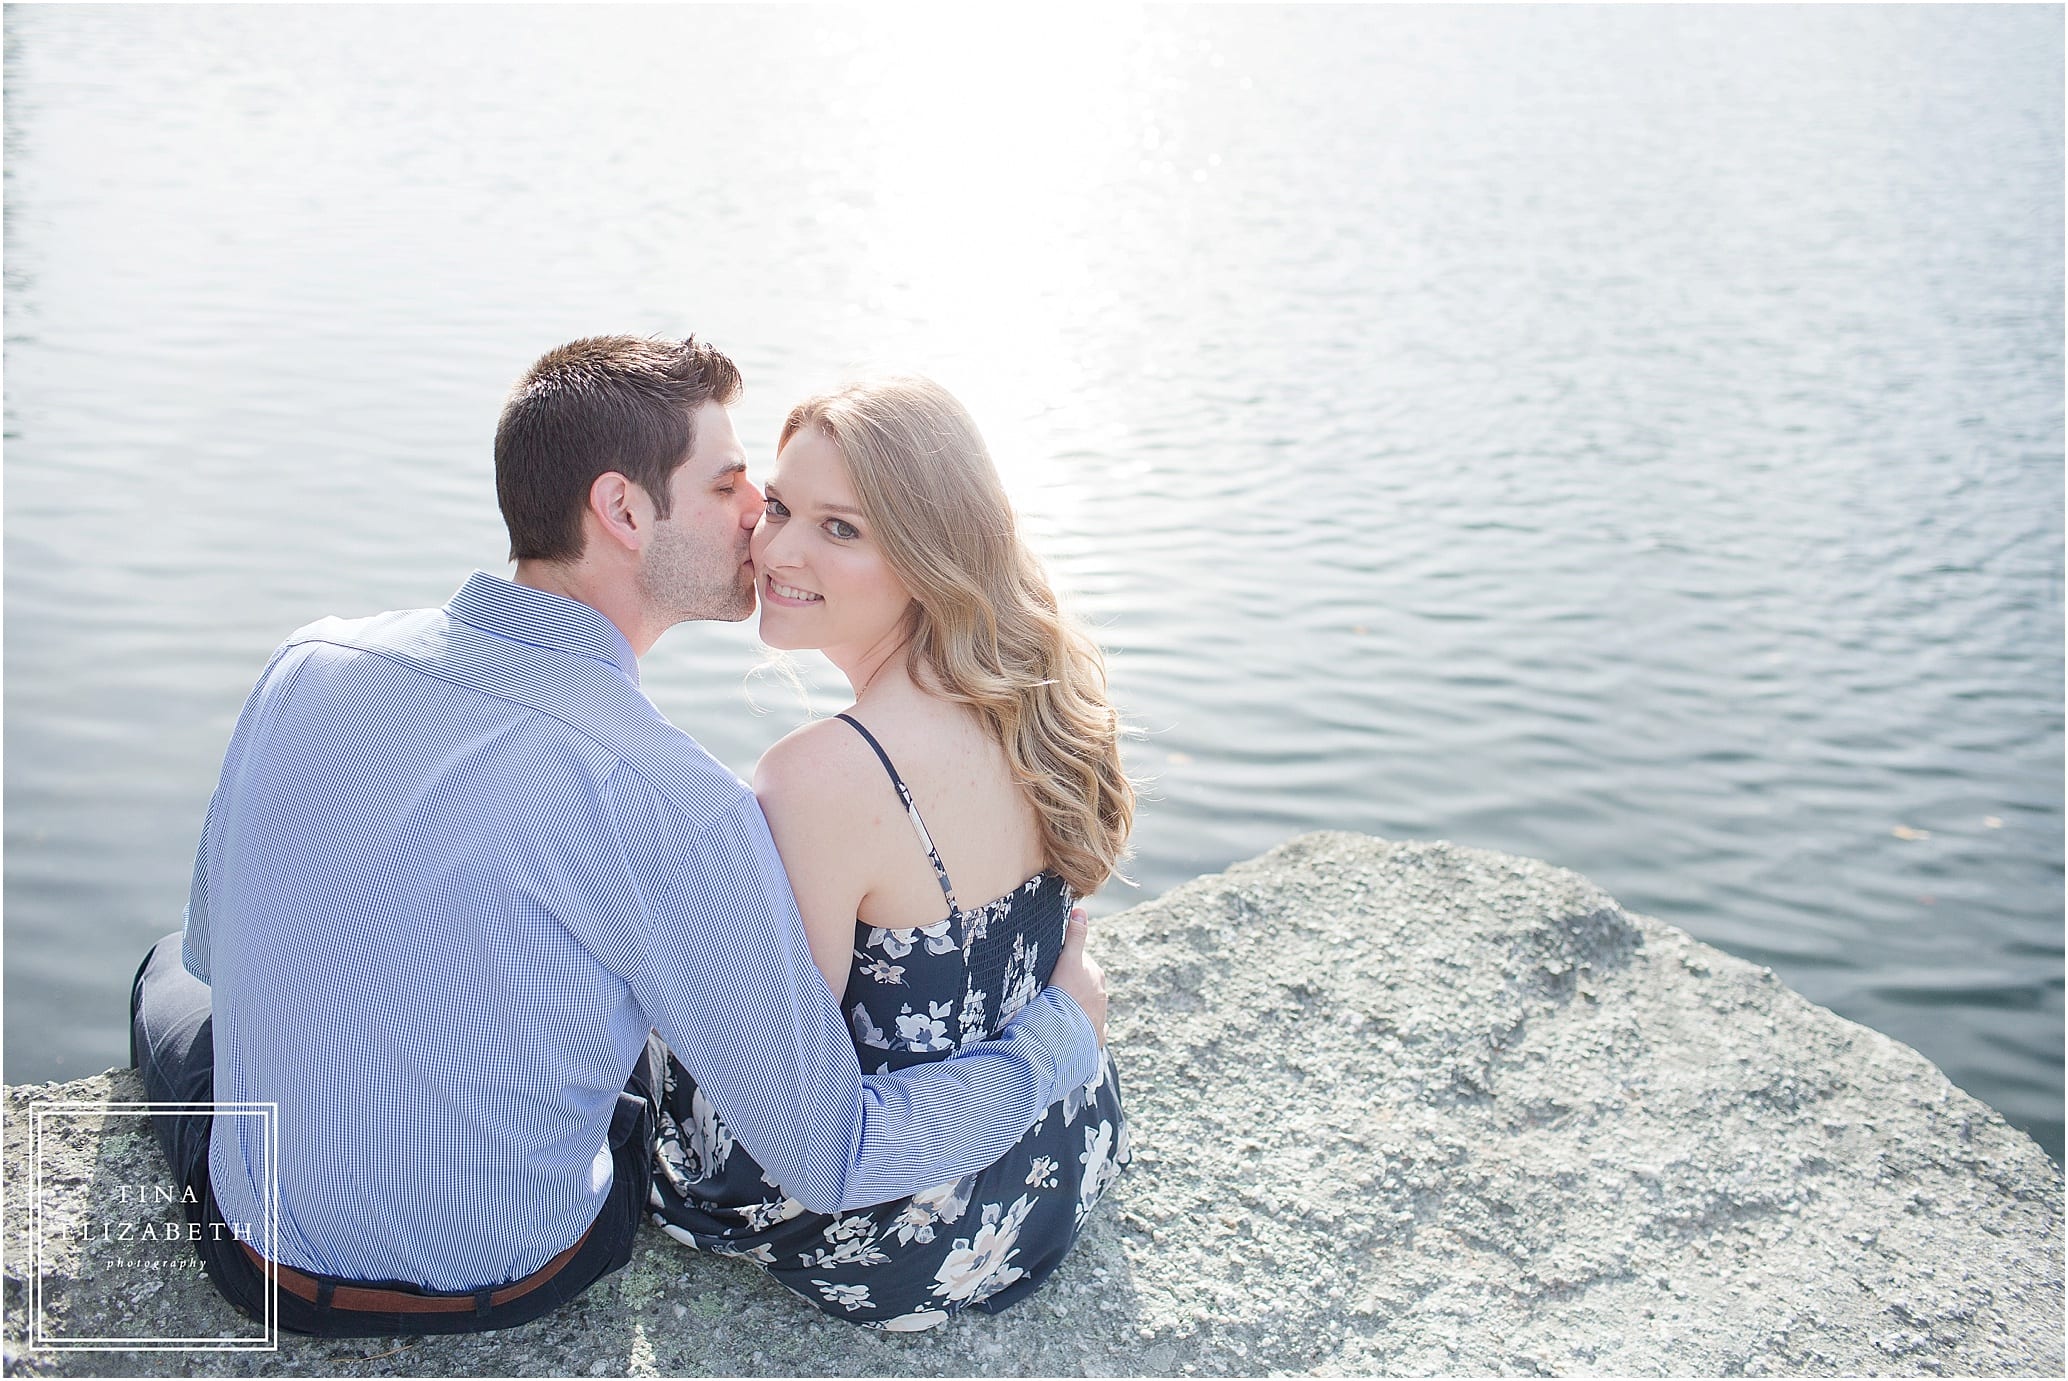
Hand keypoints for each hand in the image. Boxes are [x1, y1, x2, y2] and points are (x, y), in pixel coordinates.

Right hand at [1047, 905, 1107, 1045]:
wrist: (1065, 1034)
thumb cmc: (1065, 995)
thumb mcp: (1068, 960)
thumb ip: (1075, 936)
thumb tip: (1080, 910)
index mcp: (1096, 975)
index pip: (1081, 964)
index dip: (1066, 965)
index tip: (1052, 971)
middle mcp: (1102, 995)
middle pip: (1085, 985)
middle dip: (1072, 986)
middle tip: (1051, 990)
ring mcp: (1099, 1017)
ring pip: (1087, 1007)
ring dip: (1075, 1007)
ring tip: (1057, 1011)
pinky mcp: (1095, 1037)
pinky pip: (1089, 1030)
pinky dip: (1082, 1029)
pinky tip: (1071, 1030)